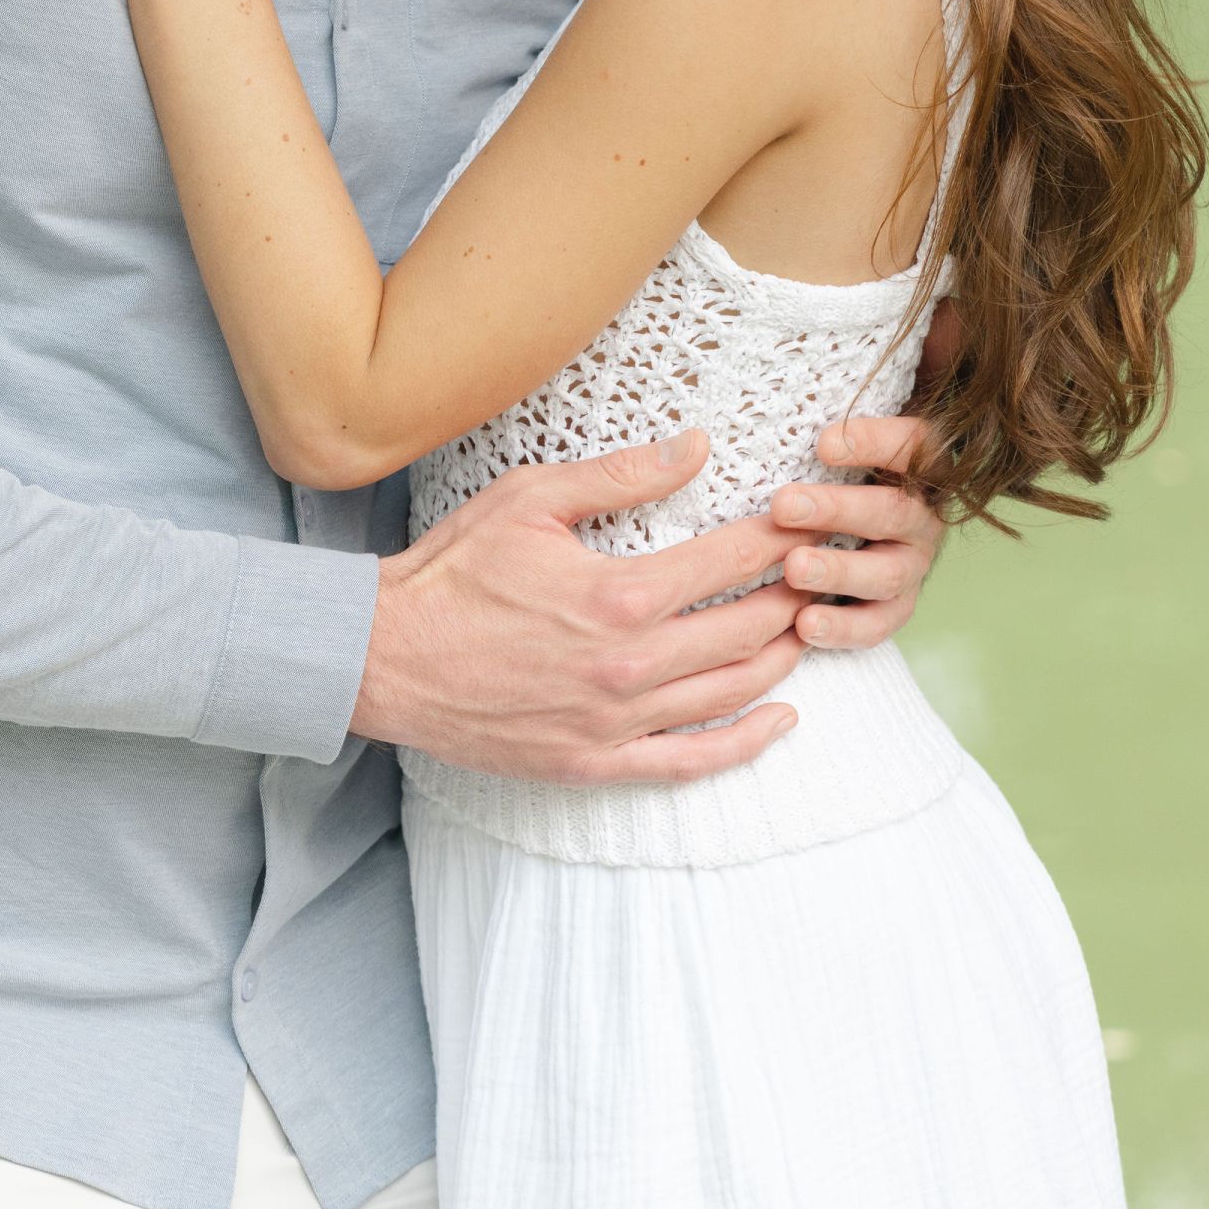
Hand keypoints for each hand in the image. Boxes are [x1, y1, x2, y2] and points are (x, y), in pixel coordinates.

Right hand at [353, 430, 812, 783]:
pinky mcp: (595, 762)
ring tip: (807, 628)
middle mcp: (631, 665)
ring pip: (732, 693)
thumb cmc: (454, 570)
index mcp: (621, 594)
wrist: (385, 657)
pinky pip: (690, 762)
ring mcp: (616, 721)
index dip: (781, 536)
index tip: (808, 517)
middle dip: (796, 594)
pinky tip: (781, 721)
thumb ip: (621, 475)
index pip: (732, 560)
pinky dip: (746, 744)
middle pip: (748, 628)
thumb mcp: (531, 499)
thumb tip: (697, 446)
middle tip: (823, 570)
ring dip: (782, 659)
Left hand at [771, 415, 944, 647]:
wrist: (860, 525)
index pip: (909, 445)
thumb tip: (706, 437)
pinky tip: (804, 624)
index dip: (872, 442)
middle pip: (892, 511)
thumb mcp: (828, 444)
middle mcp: (920, 516)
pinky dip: (843, 627)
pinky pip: (876, 624)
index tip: (822, 443)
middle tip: (783, 506)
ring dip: (838, 571)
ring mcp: (911, 565)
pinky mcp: (894, 608)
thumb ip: (808, 437)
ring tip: (793, 568)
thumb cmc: (830, 471)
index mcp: (915, 465)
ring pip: (886, 572)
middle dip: (837, 510)